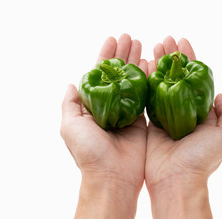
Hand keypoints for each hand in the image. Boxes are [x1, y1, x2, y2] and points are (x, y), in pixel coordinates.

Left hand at [61, 34, 147, 218]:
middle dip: (123, 55)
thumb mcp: (70, 126)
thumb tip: (72, 84)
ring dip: (136, 62)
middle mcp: (110, 107)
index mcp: (93, 107)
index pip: (98, 75)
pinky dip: (148, 79)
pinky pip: (146, 96)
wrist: (113, 177)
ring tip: (142, 44)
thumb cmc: (89, 153)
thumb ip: (70, 104)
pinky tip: (151, 64)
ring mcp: (127, 113)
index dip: (105, 56)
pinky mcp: (142, 121)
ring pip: (133, 82)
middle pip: (118, 75)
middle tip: (130, 37)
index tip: (112, 40)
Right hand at [145, 36, 221, 218]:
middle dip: (172, 58)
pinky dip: (146, 81)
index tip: (182, 43)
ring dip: (158, 64)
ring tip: (153, 46)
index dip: (190, 60)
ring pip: (161, 84)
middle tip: (165, 41)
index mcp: (200, 113)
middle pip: (177, 77)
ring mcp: (166, 116)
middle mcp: (183, 112)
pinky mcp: (150, 123)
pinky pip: (147, 97)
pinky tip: (143, 65)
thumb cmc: (202, 159)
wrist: (176, 180)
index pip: (195, 79)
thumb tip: (218, 94)